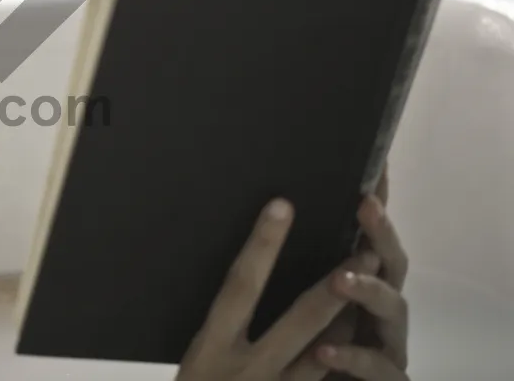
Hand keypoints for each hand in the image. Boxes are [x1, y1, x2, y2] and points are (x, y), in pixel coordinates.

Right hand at [176, 198, 381, 380]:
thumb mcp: (196, 364)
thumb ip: (222, 333)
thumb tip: (245, 287)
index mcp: (211, 347)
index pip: (240, 286)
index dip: (261, 246)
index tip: (282, 205)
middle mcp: (245, 370)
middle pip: (297, 321)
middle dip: (333, 286)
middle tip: (362, 250)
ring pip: (323, 358)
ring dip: (351, 326)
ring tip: (373, 292)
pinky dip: (346, 369)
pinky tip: (366, 352)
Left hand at [312, 166, 410, 379]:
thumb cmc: (300, 361)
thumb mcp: (294, 313)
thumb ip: (291, 276)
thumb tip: (266, 214)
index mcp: (357, 287)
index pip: (366, 237)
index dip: (374, 204)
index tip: (372, 163)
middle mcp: (377, 312)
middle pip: (389, 265)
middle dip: (379, 234)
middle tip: (365, 204)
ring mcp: (387, 346)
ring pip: (391, 311)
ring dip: (368, 290)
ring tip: (342, 277)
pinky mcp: (387, 380)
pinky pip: (380, 370)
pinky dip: (354, 358)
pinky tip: (327, 350)